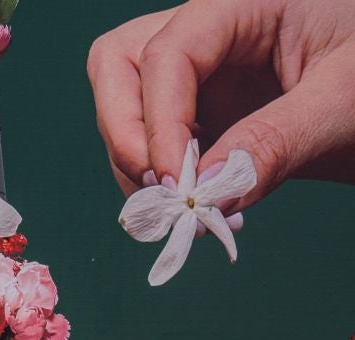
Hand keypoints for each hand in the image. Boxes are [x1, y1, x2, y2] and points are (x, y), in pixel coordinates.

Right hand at [87, 0, 354, 208]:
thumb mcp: (344, 101)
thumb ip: (276, 142)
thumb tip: (209, 193)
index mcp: (244, 2)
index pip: (168, 53)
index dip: (158, 121)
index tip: (176, 184)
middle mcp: (211, 29)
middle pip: (120, 65)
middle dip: (125, 132)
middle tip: (159, 189)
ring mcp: (202, 68)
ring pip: (124, 104)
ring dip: (137, 162)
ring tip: (189, 206)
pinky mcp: (204, 106)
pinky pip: (153, 138)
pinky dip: (161, 177)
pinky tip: (205, 202)